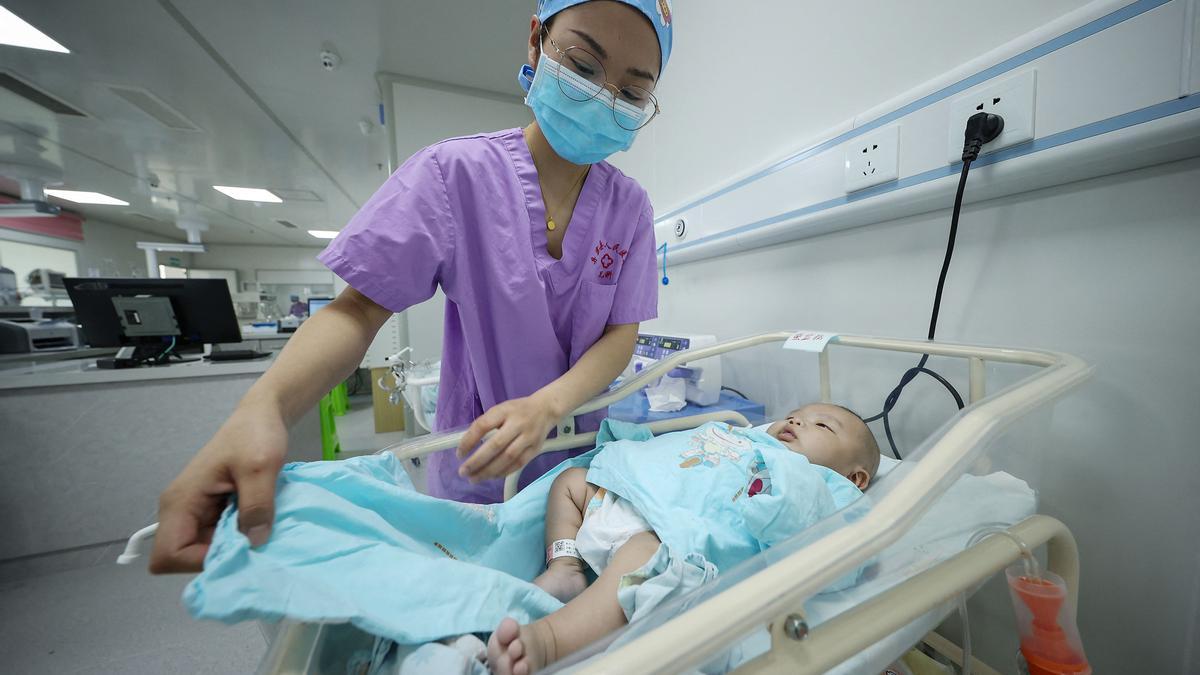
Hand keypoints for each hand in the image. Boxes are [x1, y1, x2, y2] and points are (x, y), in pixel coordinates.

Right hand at [149, 403, 287, 572]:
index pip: (168, 556)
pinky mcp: (210, 512)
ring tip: (259, 531)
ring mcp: (194, 513)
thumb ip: (256, 506)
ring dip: (231, 549)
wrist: (260, 416)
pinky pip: (217, 539)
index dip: (199, 562)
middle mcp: (179, 511)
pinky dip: (237, 539)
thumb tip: (254, 543)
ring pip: (203, 552)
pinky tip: (257, 526)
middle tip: (253, 544)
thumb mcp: (260, 468)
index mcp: (180, 502)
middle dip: (218, 559)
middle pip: (184, 560)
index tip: (236, 550)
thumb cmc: (254, 435)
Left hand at [456, 394, 561, 482]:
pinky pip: (517, 464)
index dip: (469, 440)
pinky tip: (491, 476)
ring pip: (507, 458)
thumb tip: (467, 444)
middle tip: (463, 472)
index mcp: (505, 411)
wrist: (546, 409)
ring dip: (489, 471)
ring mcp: (528, 438)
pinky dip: (503, 472)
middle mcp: (518, 424)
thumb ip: (486, 424)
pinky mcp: (535, 449)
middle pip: (495, 445)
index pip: (483, 425)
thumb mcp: (500, 409)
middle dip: (477, 461)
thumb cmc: (518, 410)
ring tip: (474, 478)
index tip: (459, 454)